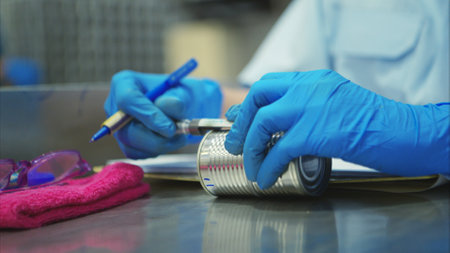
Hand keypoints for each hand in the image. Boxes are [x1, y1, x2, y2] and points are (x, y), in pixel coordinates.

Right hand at [104, 70, 221, 158]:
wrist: (184, 107)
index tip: (169, 128)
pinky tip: (168, 140)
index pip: (127, 100)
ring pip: (132, 145)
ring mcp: (117, 126)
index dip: (148, 116)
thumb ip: (176, 99)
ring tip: (179, 135)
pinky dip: (156, 151)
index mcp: (124, 83)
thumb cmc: (181, 96)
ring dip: (160, 145)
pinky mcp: (125, 142)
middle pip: (127, 130)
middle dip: (156, 138)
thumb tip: (164, 105)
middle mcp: (115, 105)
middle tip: (180, 136)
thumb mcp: (184, 92)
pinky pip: (137, 153)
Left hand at [225, 70, 448, 188]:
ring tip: (250, 165)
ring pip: (263, 121)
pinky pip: (279, 150)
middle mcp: (309, 87)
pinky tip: (266, 178)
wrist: (403, 132)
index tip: (236, 119)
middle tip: (235, 144)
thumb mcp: (336, 104)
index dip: (249, 104)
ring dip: (251, 146)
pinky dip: (267, 166)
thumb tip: (278, 124)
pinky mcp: (316, 132)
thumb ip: (307, 108)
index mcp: (314, 80)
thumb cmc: (373, 123)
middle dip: (241, 121)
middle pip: (259, 95)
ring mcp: (312, 107)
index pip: (270, 84)